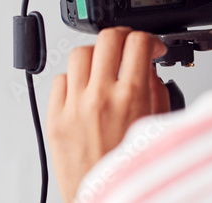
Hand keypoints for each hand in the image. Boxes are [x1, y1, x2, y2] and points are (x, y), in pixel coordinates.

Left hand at [47, 27, 170, 201]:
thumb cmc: (132, 175)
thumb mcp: (157, 130)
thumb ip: (156, 93)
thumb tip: (149, 68)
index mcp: (130, 99)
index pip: (138, 43)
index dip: (149, 39)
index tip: (151, 47)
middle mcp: (99, 97)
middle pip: (107, 38)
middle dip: (123, 37)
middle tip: (129, 48)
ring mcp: (73, 106)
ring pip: (79, 54)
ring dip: (96, 56)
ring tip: (105, 68)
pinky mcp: (55, 119)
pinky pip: (60, 80)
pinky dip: (74, 80)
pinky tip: (85, 90)